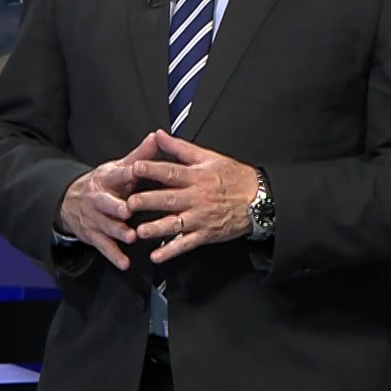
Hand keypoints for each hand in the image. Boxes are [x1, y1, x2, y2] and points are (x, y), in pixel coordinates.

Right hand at [56, 132, 163, 270]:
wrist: (70, 201)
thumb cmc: (103, 184)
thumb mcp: (117, 168)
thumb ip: (139, 156)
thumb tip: (156, 137)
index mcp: (106, 179)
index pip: (118, 175)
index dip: (126, 174)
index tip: (135, 172)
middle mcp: (99, 199)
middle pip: (107, 203)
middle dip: (116, 207)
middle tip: (127, 211)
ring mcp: (95, 218)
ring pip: (106, 226)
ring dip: (118, 232)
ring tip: (131, 237)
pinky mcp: (94, 235)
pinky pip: (104, 247)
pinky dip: (114, 256)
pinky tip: (124, 263)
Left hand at [128, 130, 257, 264]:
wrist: (260, 199)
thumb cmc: (234, 177)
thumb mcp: (209, 157)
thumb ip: (180, 147)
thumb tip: (160, 135)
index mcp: (197, 177)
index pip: (171, 172)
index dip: (152, 170)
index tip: (135, 168)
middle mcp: (197, 198)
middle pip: (169, 199)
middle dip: (149, 201)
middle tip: (130, 203)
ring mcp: (201, 218)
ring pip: (175, 224)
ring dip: (157, 228)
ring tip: (140, 231)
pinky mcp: (206, 234)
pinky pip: (186, 244)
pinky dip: (171, 251)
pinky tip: (157, 256)